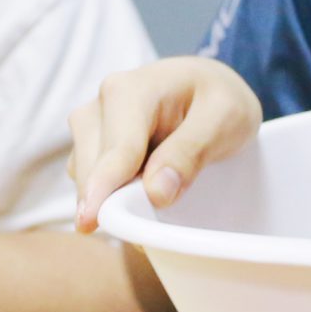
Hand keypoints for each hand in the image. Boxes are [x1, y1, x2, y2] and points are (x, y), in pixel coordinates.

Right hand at [68, 57, 262, 230]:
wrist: (205, 89)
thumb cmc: (216, 100)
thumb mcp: (224, 118)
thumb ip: (190, 152)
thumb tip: (155, 193)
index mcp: (129, 91)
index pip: (117, 150)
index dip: (105, 188)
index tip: (90, 222)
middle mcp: (97, 106)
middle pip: (94, 172)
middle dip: (118, 201)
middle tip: (166, 210)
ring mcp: (87, 129)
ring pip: (88, 183)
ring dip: (117, 200)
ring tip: (164, 187)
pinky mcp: (86, 150)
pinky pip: (92, 187)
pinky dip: (114, 197)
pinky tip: (145, 185)